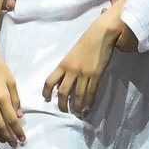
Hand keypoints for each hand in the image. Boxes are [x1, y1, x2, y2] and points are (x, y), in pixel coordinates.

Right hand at [0, 45, 26, 146]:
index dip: (17, 131)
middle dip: (8, 137)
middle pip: (0, 125)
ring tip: (4, 141)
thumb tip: (18, 117)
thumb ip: (15, 100)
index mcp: (2, 97)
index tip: (22, 139)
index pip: (11, 120)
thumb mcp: (12, 82)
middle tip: (14, 143)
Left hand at [45, 0, 125, 115]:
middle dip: (62, 105)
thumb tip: (62, 81)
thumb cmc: (86, 43)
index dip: (46, 92)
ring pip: (78, 95)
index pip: (50, 81)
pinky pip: (91, 92)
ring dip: (77, 106)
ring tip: (77, 113)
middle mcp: (72, 70)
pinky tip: (88, 107)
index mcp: (63, 64)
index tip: (47, 99)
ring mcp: (84, 73)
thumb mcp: (71, 54)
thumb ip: (66, 67)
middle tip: (64, 111)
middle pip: (63, 92)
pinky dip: (89, 101)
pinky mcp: (96, 75)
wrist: (101, 35)